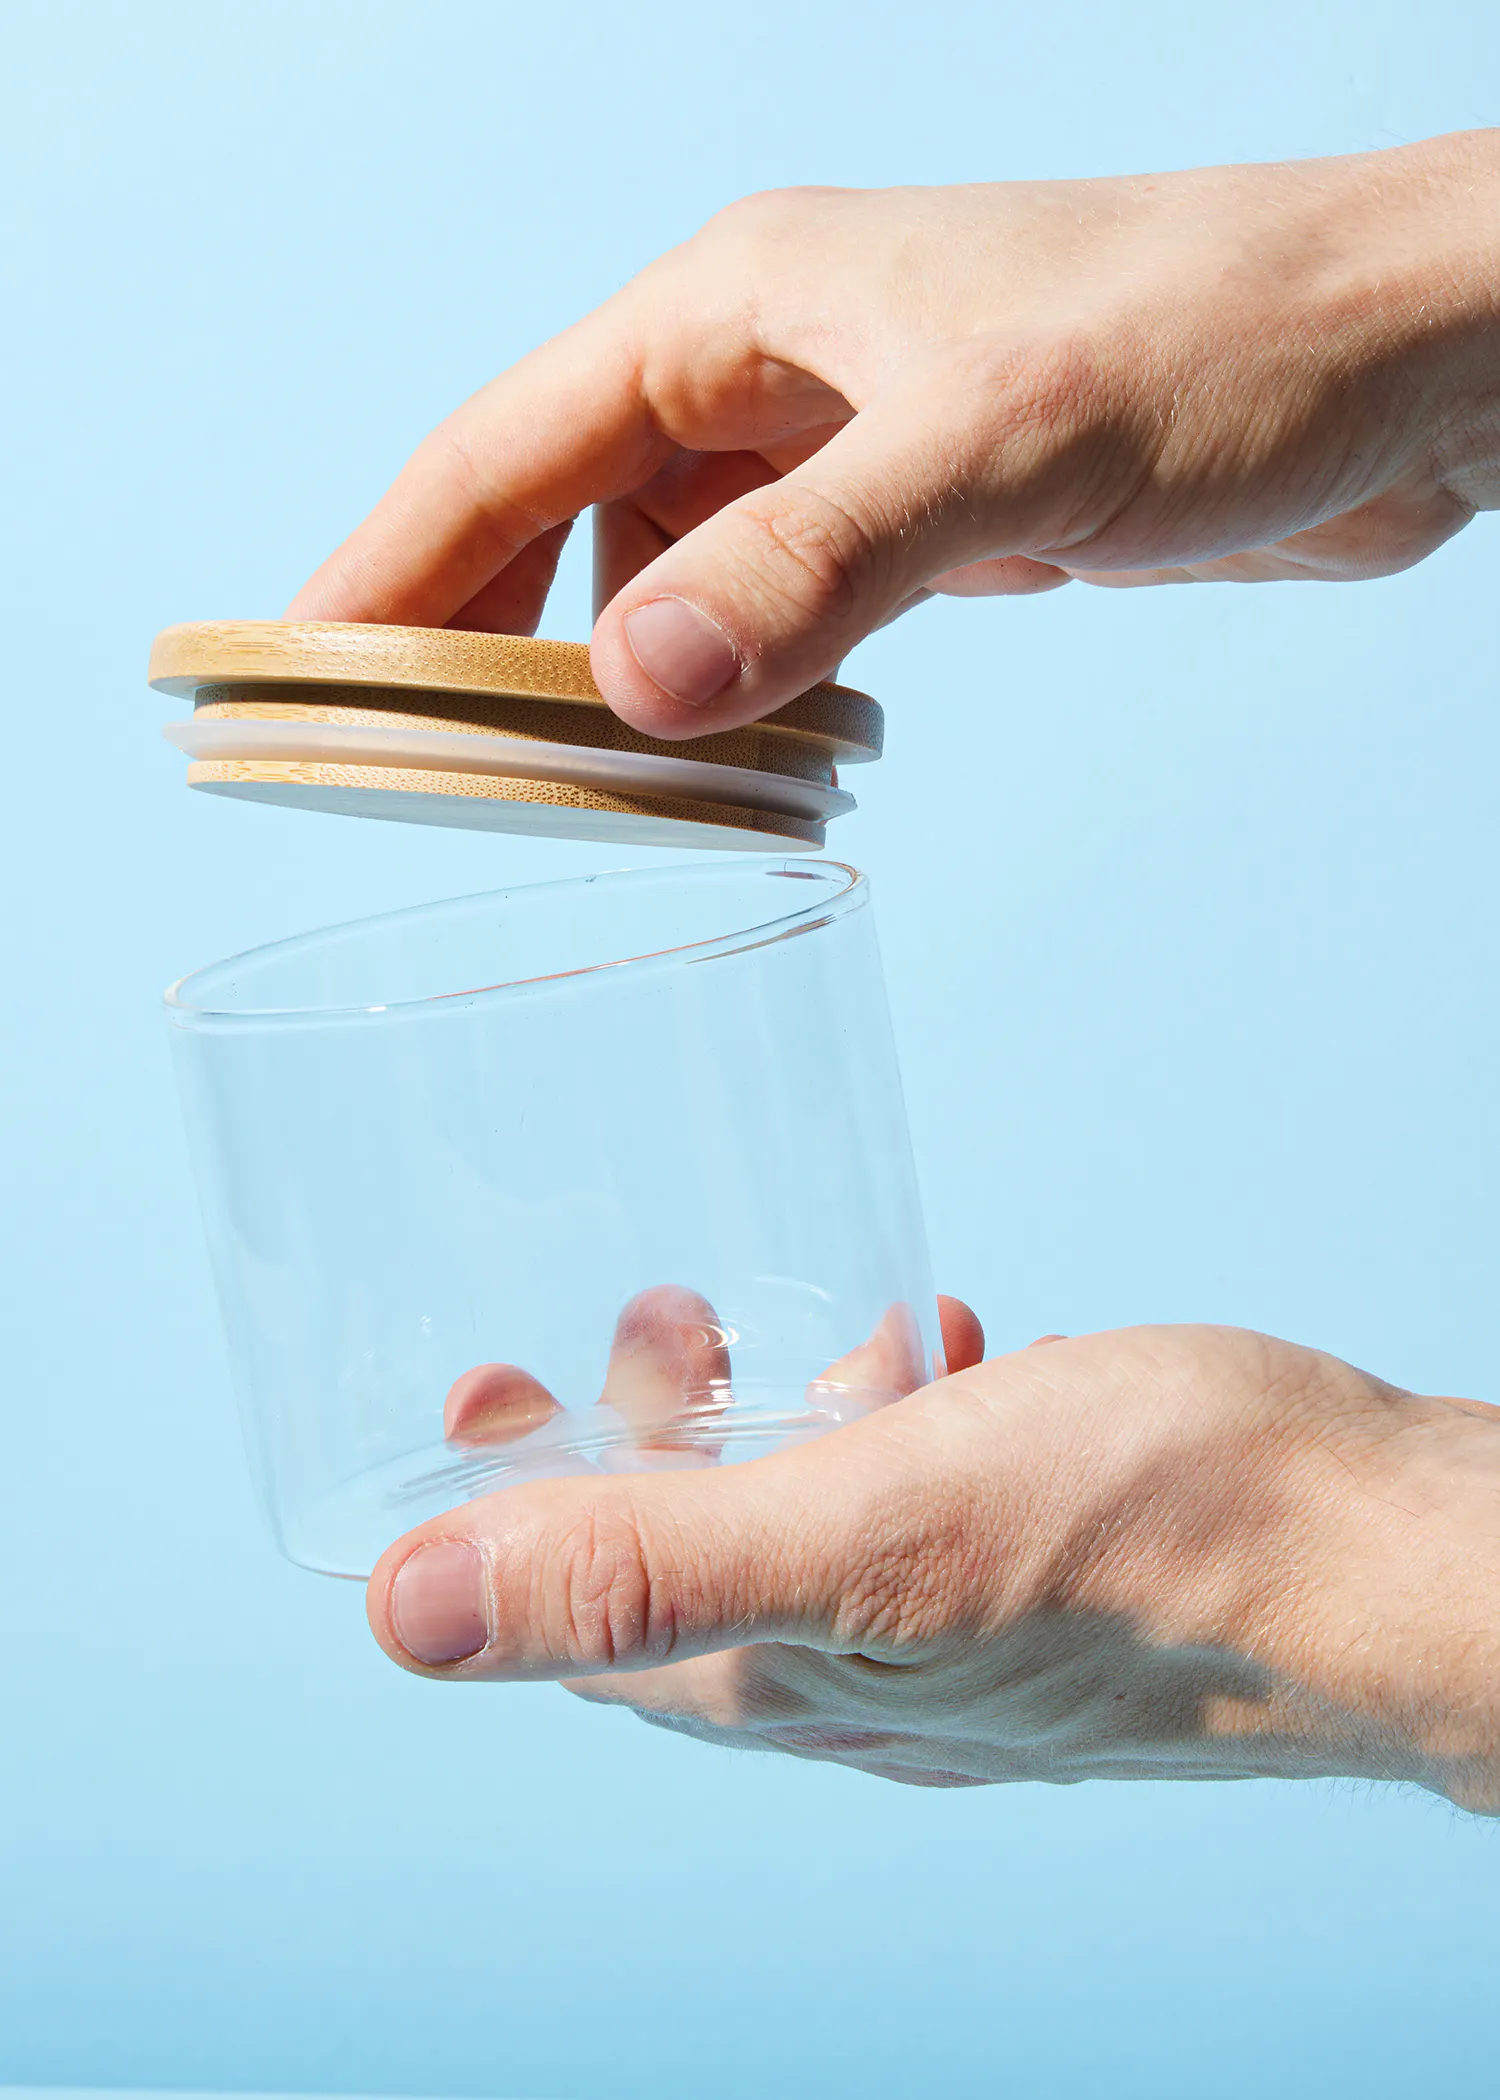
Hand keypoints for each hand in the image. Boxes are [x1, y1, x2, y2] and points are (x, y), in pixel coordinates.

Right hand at [292, 130, 1499, 738]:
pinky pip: (776, 603)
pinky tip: (733, 751)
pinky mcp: (927, 510)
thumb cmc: (1225, 342)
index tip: (289, 671)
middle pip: (560, 507)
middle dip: (477, 633)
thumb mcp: (1004, 451)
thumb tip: (634, 693)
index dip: (386, 565)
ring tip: (573, 790)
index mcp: (743, 306)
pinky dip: (735, 681)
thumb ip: (819, 568)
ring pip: (670, 565)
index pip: (503, 445)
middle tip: (403, 763)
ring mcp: (849, 438)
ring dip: (618, 674)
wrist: (1409, 354)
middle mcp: (776, 362)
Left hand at [367, 1321, 1499, 1811]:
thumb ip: (643, 1572)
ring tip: (800, 1325)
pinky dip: (900, 1417)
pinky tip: (939, 1346)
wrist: (1381, 1563)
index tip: (480, 1384)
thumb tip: (405, 1617)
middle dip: (640, 1438)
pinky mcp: (1051, 1570)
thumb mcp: (866, 1532)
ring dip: (773, 1419)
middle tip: (649, 1317)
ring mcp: (965, 1628)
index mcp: (790, 1676)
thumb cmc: (1150, 1542)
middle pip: (691, 1562)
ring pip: (815, 1522)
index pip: (583, 1620)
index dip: (501, 1512)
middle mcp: (867, 1675)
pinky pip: (929, 1493)